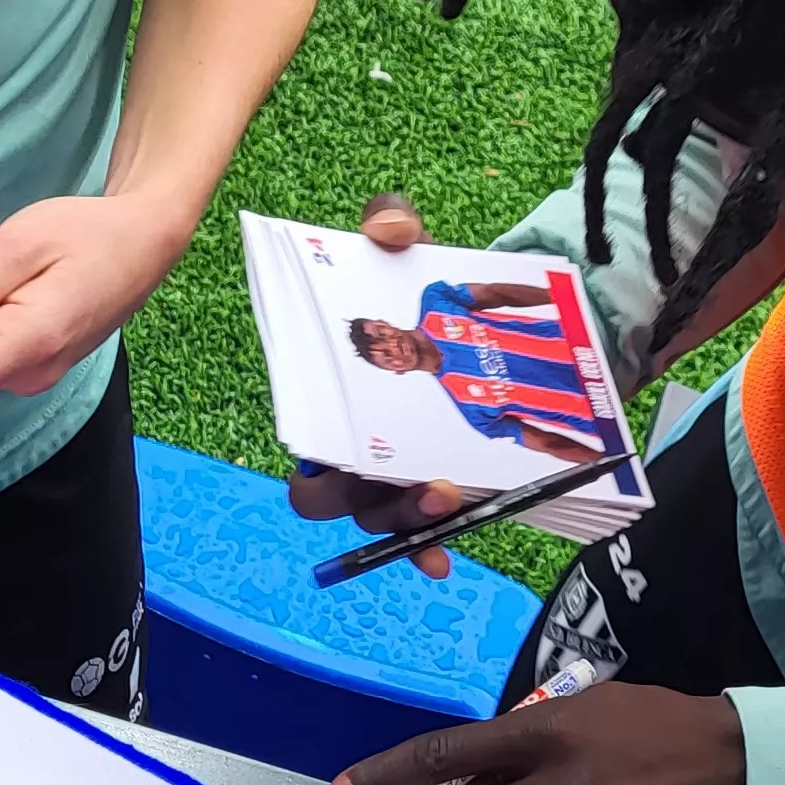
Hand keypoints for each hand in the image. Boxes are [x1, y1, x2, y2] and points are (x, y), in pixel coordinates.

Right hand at [300, 190, 461, 568]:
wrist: (479, 313)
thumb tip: (388, 226)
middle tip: (413, 477)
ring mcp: (392, 471)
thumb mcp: (408, 248)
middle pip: (335, 499)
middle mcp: (351, 445)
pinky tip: (443, 561)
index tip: (349, 454)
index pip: (305, 445)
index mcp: (328, 396)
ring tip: (449, 493)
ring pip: (379, 520)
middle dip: (363, 501)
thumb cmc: (419, 285)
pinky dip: (427, 550)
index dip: (317, 463)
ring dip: (407, 520)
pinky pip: (422, 533)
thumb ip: (390, 223)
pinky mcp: (436, 483)